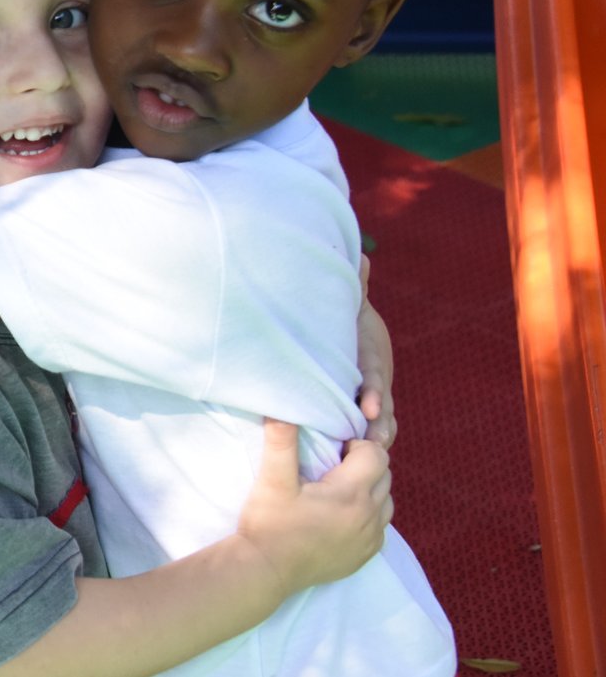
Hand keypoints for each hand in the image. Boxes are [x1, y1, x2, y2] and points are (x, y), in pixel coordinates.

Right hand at [236, 420, 390, 595]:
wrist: (267, 570)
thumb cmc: (269, 523)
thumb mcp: (273, 480)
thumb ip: (281, 442)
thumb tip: (280, 409)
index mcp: (351, 494)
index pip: (377, 455)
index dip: (357, 446)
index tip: (333, 452)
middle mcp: (369, 516)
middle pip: (385, 475)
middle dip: (365, 464)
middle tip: (333, 467)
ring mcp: (370, 539)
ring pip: (387, 501)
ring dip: (370, 489)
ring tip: (338, 490)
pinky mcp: (366, 555)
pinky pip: (381, 526)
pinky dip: (369, 514)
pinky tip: (341, 515)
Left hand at [355, 257, 396, 448]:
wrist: (351, 337)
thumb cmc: (347, 321)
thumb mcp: (350, 305)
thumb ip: (355, 286)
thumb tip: (362, 257)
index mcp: (372, 359)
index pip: (375, 378)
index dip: (375, 393)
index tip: (370, 408)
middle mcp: (376, 386)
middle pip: (383, 413)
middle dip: (378, 430)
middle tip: (368, 446)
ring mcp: (372, 405)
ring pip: (377, 431)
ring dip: (369, 447)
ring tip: (357, 463)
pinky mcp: (362, 419)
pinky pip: (363, 439)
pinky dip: (359, 454)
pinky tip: (345, 471)